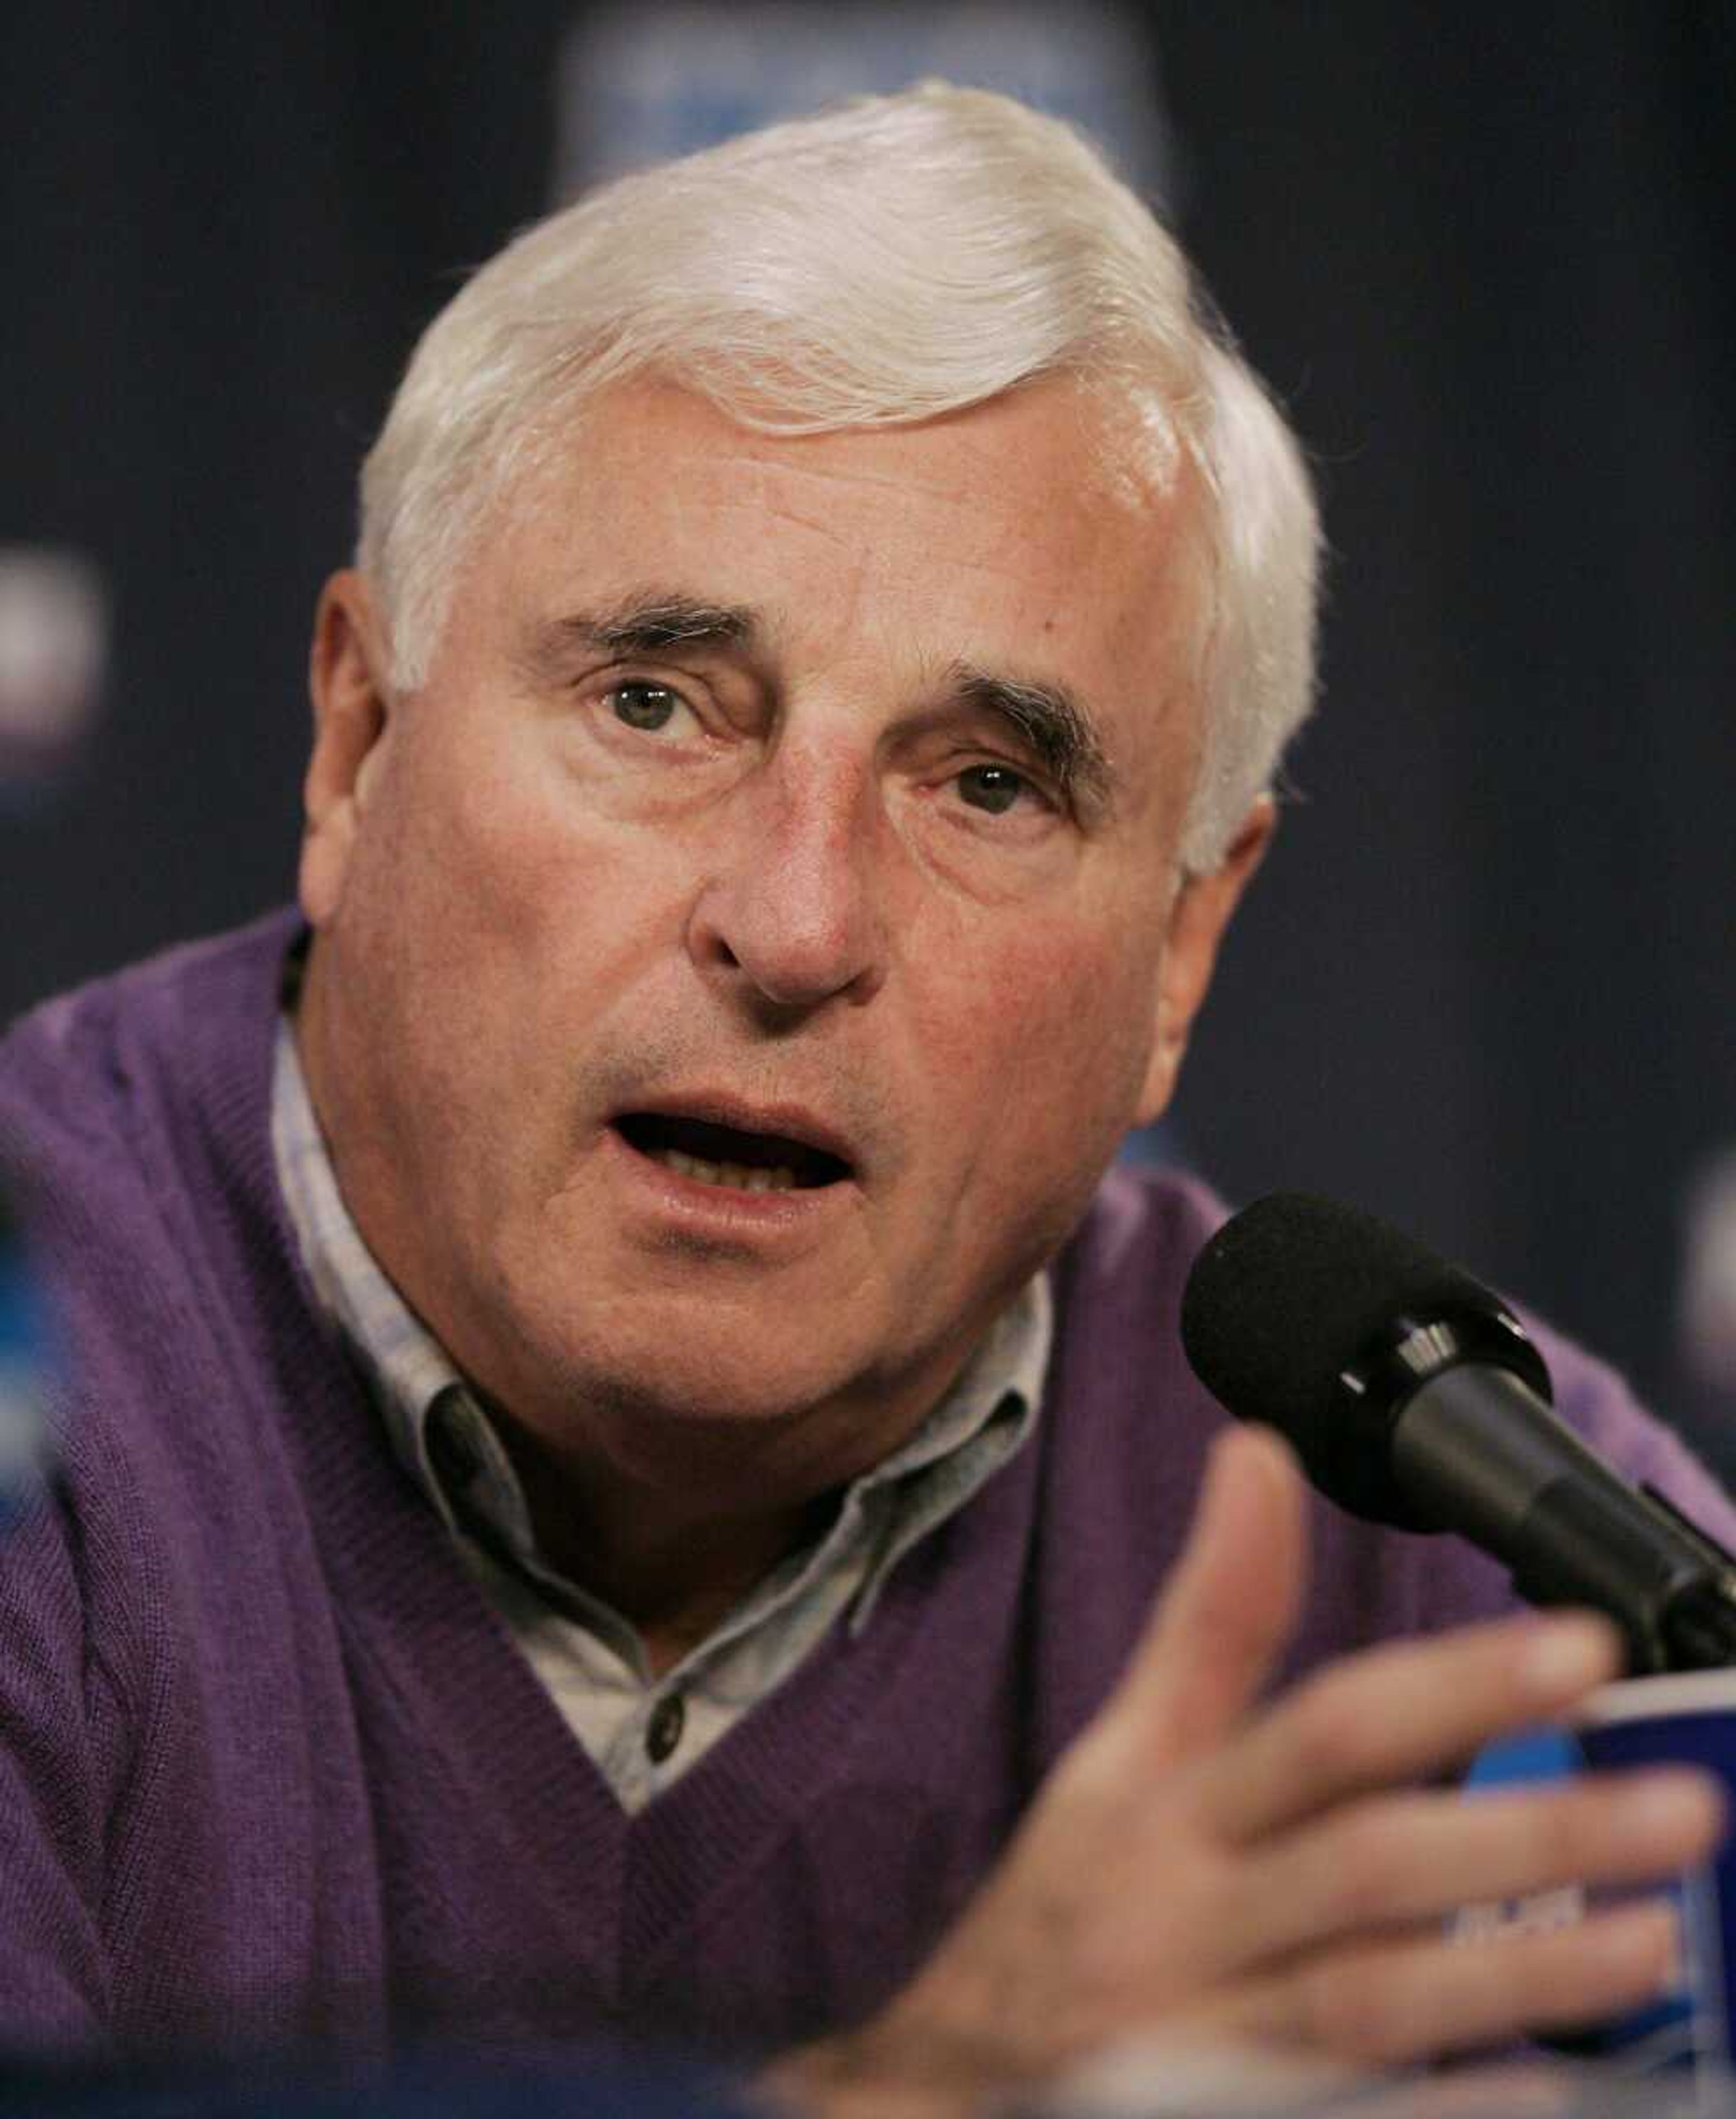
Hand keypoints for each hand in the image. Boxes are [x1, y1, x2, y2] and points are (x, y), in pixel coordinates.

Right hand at [766, 1427, 1724, 2114]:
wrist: (950, 2087)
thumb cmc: (1071, 1900)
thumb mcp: (1123, 1751)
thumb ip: (1210, 1613)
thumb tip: (1258, 1448)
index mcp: (1169, 1810)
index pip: (1322, 1729)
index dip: (1451, 1686)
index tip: (1580, 1649)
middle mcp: (1190, 1919)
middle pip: (1367, 1867)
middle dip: (1526, 1831)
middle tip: (1682, 1804)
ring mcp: (1207, 2042)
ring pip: (1374, 2005)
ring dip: (1519, 1973)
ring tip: (1656, 1938)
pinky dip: (1447, 2109)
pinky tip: (1551, 2090)